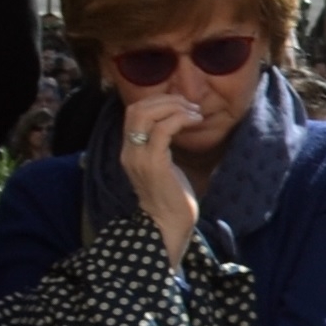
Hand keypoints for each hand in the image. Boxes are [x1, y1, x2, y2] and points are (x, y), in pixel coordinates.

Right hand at [119, 93, 204, 262]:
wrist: (167, 225)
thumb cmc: (170, 196)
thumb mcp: (162, 163)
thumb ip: (162, 143)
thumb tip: (177, 120)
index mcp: (130, 150)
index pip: (133, 112)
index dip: (157, 100)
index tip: (181, 104)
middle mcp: (129, 151)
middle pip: (137, 108)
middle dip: (166, 99)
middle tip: (189, 105)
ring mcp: (139, 157)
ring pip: (148, 115)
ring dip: (175, 107)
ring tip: (194, 113)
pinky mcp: (154, 164)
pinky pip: (163, 130)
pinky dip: (180, 119)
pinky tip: (195, 121)